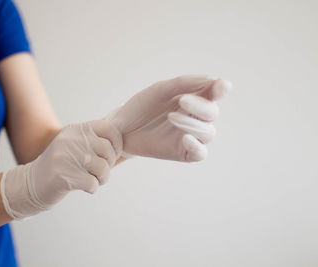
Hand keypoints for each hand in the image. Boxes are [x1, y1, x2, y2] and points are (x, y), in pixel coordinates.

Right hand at [0, 120, 122, 219]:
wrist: (31, 184)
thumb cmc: (61, 166)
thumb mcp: (75, 145)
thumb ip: (95, 140)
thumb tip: (123, 140)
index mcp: (76, 129)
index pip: (109, 128)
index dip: (117, 143)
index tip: (112, 155)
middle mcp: (71, 139)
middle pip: (107, 150)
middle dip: (109, 164)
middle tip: (100, 172)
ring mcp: (66, 157)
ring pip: (103, 168)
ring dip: (102, 178)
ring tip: (93, 180)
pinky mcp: (63, 176)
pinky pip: (93, 183)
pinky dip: (92, 188)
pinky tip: (83, 187)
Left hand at [106, 74, 230, 161]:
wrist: (121, 128)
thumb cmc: (142, 107)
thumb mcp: (160, 90)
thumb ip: (184, 83)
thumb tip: (211, 80)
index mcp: (194, 99)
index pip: (214, 94)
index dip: (221, 89)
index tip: (221, 86)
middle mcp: (196, 118)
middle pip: (212, 113)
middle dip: (200, 106)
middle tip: (182, 100)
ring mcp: (191, 136)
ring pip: (208, 132)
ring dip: (192, 123)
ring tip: (170, 117)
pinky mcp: (184, 153)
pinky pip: (200, 153)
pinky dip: (196, 146)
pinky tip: (185, 138)